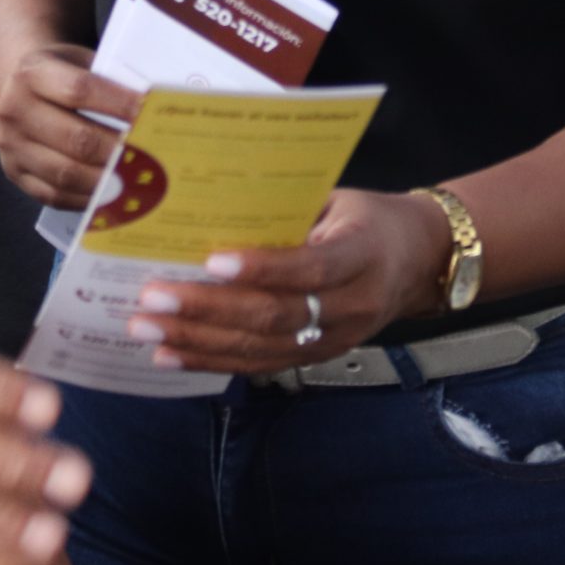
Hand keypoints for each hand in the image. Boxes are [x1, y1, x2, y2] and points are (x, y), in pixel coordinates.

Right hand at [0, 44, 140, 210]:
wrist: (18, 85)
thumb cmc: (62, 73)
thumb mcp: (80, 61)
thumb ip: (109, 82)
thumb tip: (155, 112)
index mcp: (33, 73)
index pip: (79, 90)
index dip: (118, 104)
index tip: (149, 115)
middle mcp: (15, 109)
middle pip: (75, 138)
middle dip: (117, 151)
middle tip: (151, 159)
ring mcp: (11, 146)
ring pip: (64, 173)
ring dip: (106, 181)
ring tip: (136, 182)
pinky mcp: (14, 173)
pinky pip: (54, 195)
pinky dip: (87, 199)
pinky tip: (112, 195)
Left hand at [125, 189, 452, 375]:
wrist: (417, 260)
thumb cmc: (364, 218)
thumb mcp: (336, 199)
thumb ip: (285, 210)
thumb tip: (209, 210)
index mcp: (362, 253)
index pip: (310, 266)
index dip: (261, 268)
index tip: (211, 261)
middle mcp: (352, 305)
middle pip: (275, 316)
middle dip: (207, 310)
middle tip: (152, 298)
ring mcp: (335, 339)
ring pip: (260, 348)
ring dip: (198, 341)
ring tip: (147, 330)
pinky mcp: (317, 358)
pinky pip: (259, 365)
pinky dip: (211, 361)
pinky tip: (171, 355)